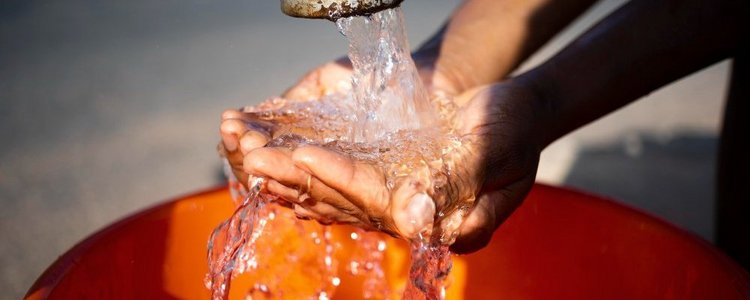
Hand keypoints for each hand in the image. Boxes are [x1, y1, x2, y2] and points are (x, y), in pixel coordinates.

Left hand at [222, 79, 542, 252]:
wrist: (516, 112)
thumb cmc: (515, 127)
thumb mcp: (497, 150)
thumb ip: (459, 183)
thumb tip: (415, 214)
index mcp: (448, 223)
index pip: (384, 204)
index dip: (342, 180)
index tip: (304, 156)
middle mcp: (418, 222)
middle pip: (350, 205)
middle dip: (301, 181)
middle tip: (255, 160)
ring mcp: (402, 204)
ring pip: (339, 196)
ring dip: (295, 179)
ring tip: (252, 162)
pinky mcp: (391, 185)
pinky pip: (345, 184)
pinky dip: (312, 175)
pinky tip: (280, 169)